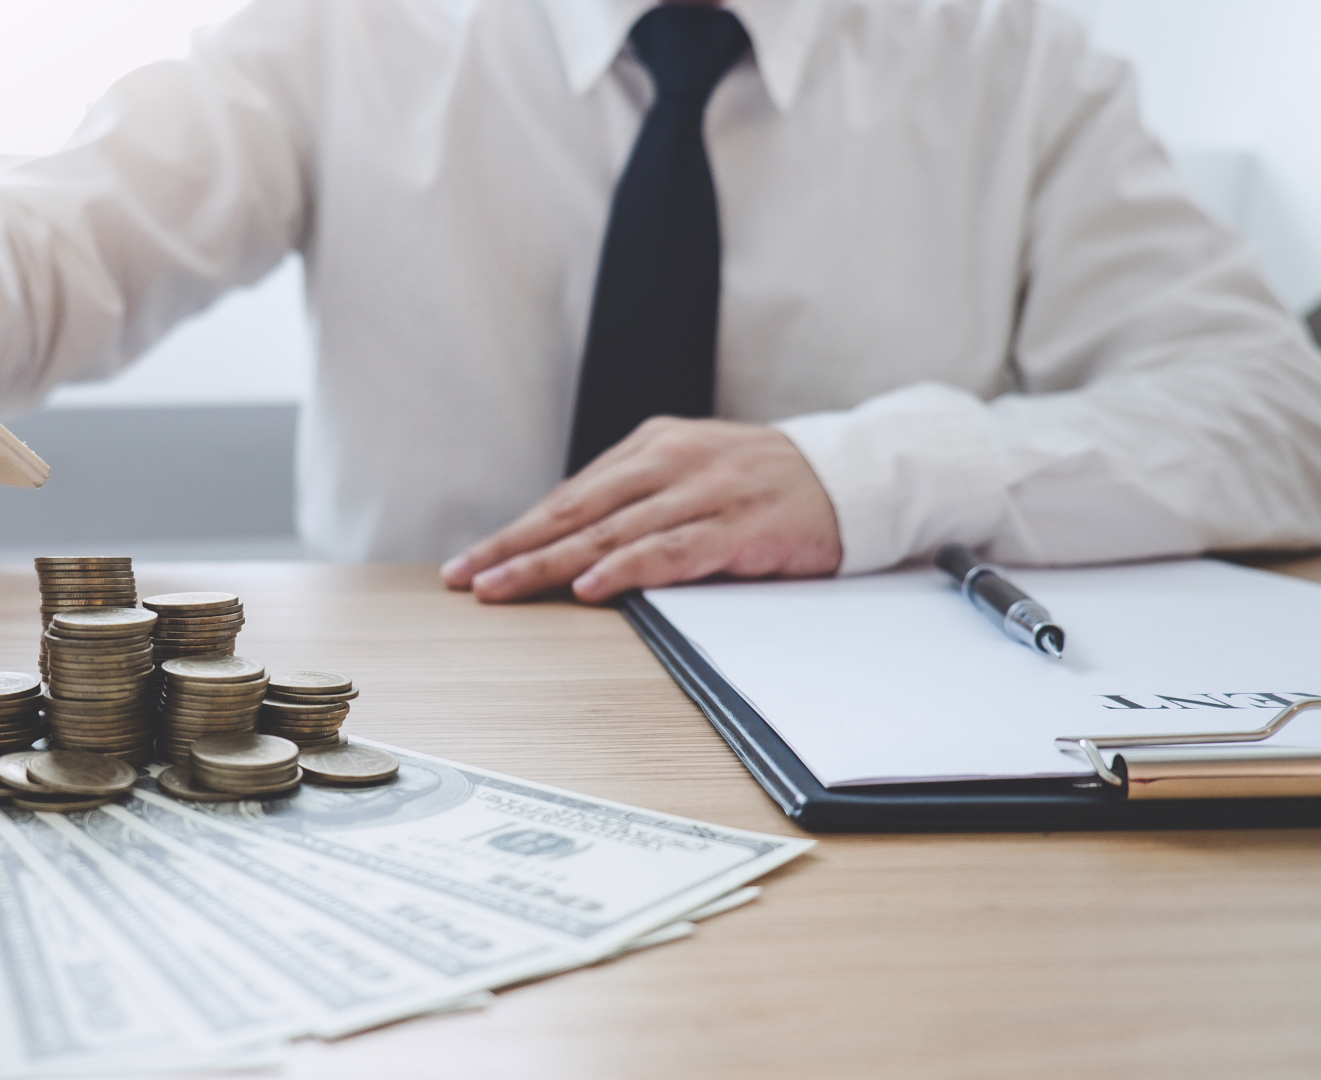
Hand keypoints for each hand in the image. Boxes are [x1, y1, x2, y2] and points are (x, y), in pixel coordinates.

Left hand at [441, 417, 842, 602]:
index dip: (516, 531)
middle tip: (466, 576)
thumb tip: (567, 539)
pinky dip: (628, 567)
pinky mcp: (740, 526)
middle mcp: (672, 462)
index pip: (570, 495)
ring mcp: (705, 492)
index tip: (470, 561)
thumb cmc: (763, 483)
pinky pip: (673, 550)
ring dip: (551, 562)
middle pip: (575, 510)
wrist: (853, 476)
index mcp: (654, 446)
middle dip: (514, 546)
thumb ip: (636, 500)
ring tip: (505, 587)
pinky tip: (592, 584)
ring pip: (611, 531)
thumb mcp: (692, 472)